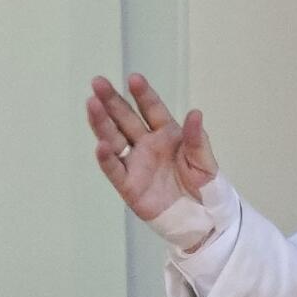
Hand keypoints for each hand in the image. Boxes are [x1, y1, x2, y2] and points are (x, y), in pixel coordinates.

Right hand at [87, 73, 217, 220]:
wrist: (202, 218)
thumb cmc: (205, 186)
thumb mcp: (205, 162)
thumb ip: (198, 139)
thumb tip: (195, 113)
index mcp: (168, 134)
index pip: (152, 109)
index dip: (143, 94)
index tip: (133, 78)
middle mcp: (148, 145)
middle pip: (126, 119)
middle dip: (112, 101)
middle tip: (97, 82)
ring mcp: (136, 163)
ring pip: (114, 138)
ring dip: (102, 122)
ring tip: (91, 104)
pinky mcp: (129, 185)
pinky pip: (114, 169)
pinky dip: (106, 158)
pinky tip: (100, 144)